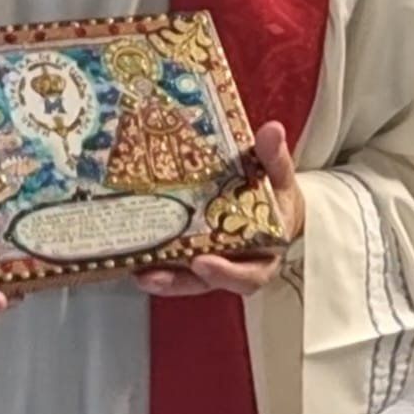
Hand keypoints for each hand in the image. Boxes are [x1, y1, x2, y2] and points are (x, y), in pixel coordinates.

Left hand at [136, 121, 303, 298]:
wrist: (274, 205)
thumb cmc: (277, 196)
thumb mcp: (279, 178)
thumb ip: (275, 158)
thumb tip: (272, 130)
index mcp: (262, 255)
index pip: (248, 274)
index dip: (226, 273)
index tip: (202, 262)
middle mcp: (234, 264)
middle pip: (207, 282)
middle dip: (180, 281)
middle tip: (155, 274)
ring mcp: (210, 261)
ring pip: (184, 278)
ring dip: (161, 277)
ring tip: (137, 270)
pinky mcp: (191, 253)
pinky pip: (173, 263)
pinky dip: (156, 261)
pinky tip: (134, 253)